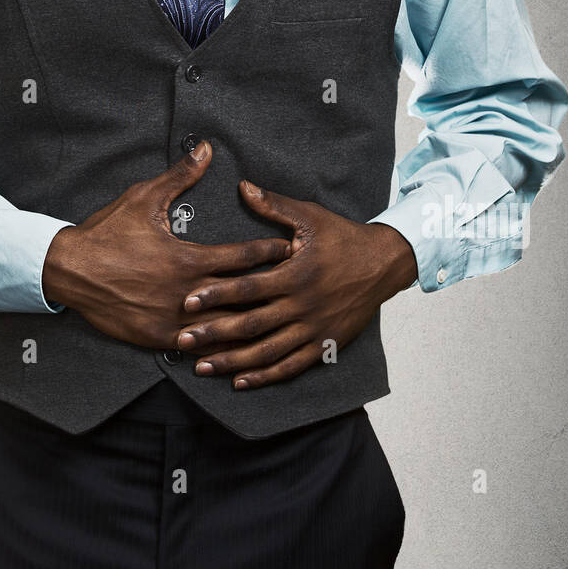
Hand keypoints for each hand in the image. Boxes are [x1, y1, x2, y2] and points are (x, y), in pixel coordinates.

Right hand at [41, 143, 291, 349]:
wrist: (69, 269)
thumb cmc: (108, 231)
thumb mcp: (143, 198)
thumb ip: (180, 176)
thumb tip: (206, 150)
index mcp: (188, 258)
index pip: (242, 257)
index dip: (270, 253)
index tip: (293, 249)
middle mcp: (186, 292)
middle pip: (241, 297)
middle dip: (271, 292)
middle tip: (300, 288)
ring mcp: (173, 319)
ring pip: (223, 329)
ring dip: (250, 326)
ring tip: (279, 325)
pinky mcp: (157, 337)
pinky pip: (196, 346)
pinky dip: (218, 348)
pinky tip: (237, 353)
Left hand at [174, 180, 417, 388]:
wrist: (384, 263)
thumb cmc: (343, 237)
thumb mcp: (310, 216)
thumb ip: (274, 206)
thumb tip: (243, 187)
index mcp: (295, 274)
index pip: (248, 288)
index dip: (217, 294)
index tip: (188, 301)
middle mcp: (303, 306)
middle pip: (252, 325)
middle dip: (215, 334)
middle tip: (183, 339)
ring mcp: (314, 329)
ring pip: (268, 352)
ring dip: (233, 361)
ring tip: (202, 367)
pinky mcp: (325, 345)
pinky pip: (291, 366)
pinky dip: (265, 376)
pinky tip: (240, 381)